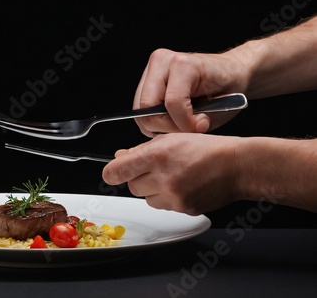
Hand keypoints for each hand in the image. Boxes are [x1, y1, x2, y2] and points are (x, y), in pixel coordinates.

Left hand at [102, 133, 243, 214]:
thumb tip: (119, 158)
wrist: (237, 166)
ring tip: (171, 176)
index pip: (117, 171)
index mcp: (158, 155)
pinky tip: (181, 185)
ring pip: (146, 198)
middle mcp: (164, 177)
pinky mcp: (183, 209)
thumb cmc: (207, 149)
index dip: (112, 172)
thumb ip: (141, 150)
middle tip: (153, 169)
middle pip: (131, 186)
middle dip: (137, 178)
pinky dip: (166, 198)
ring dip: (152, 189)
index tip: (112, 172)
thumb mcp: (170, 138)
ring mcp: (174, 196)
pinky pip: (163, 206)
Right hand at [133, 49, 244, 136]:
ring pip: (140, 112)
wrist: (229, 70)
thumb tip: (181, 131)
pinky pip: (140, 110)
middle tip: (186, 129)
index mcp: (184, 64)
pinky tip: (171, 118)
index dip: (185, 124)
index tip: (200, 127)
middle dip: (166, 127)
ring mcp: (150, 68)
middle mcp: (162, 61)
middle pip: (146, 109)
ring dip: (158, 125)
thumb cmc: (228, 87)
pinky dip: (153, 120)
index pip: (172, 102)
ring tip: (179, 124)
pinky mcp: (145, 78)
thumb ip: (198, 123)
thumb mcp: (222, 107)